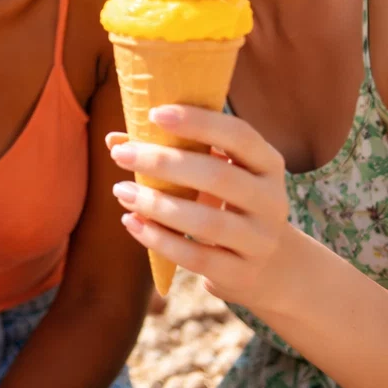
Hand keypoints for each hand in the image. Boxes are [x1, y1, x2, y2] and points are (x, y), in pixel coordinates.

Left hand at [107, 104, 300, 310]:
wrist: (271, 266)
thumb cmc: (229, 203)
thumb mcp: (214, 172)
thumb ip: (172, 151)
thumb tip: (115, 140)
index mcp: (267, 163)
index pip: (239, 135)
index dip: (198, 122)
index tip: (154, 114)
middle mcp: (271, 200)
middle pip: (218, 177)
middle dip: (164, 163)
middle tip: (121, 155)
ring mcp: (260, 240)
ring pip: (206, 222)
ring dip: (156, 204)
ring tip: (120, 190)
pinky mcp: (242, 274)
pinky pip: (196, 257)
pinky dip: (159, 239)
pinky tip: (131, 222)